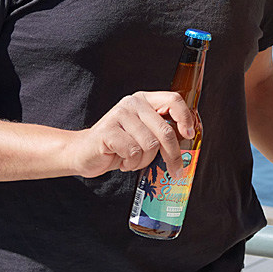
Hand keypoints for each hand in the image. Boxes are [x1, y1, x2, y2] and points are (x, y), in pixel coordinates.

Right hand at [66, 91, 195, 177]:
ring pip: (150, 145)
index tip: (189, 135)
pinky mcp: (108, 131)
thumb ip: (161, 131)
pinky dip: (131, 163)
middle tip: (175, 170)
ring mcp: (119, 115)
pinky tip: (122, 161)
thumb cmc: (118, 146)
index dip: (185, 118)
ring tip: (132, 160)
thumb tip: (189, 142)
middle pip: (165, 130)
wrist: (84, 153)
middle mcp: (133, 103)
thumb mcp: (144, 134)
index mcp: (145, 100)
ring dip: (144, 160)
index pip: (173, 100)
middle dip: (172, 155)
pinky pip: (133, 152)